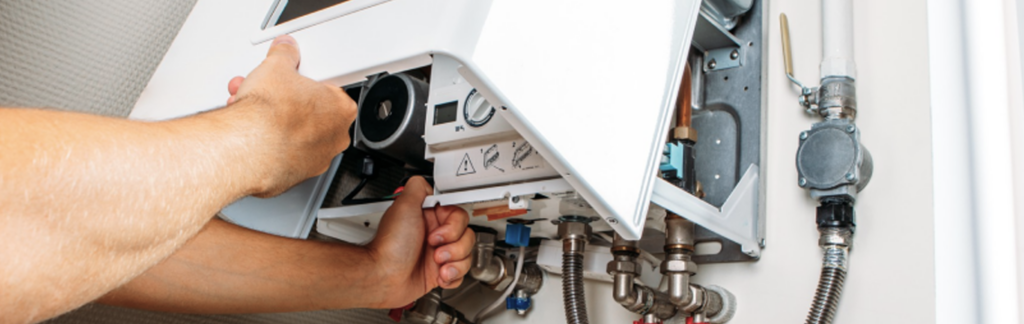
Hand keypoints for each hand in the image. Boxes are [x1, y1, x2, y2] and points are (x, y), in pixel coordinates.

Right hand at [225, 35, 356, 196]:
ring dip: (272, 121)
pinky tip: (251, 132)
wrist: (247, 148)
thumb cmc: (270, 115)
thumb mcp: (276, 67)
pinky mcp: (294, 176)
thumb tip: (285, 49)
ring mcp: (315, 160)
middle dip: (285, 101)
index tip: (291, 79)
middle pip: (310, 113)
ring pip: (294, 134)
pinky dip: (267, 144)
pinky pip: (282, 154)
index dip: (305, 82)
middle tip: (266, 93)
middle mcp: (334, 138)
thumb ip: (284, 54)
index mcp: (341, 109)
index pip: (328, 89)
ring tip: (250, 110)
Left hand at [365, 177, 475, 307]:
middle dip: (454, 245)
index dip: (453, 225)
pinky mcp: (442, 273)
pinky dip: (453, 275)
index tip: (440, 231)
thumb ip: (417, 187)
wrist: (384, 276)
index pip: (458, 215)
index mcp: (429, 219)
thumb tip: (427, 182)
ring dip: (454, 261)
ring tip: (436, 263)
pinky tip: (440, 275)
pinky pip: (462, 273)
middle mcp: (436, 236)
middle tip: (434, 247)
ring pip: (467, 254)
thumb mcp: (403, 205)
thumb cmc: (391, 246)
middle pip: (466, 235)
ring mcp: (440, 255)